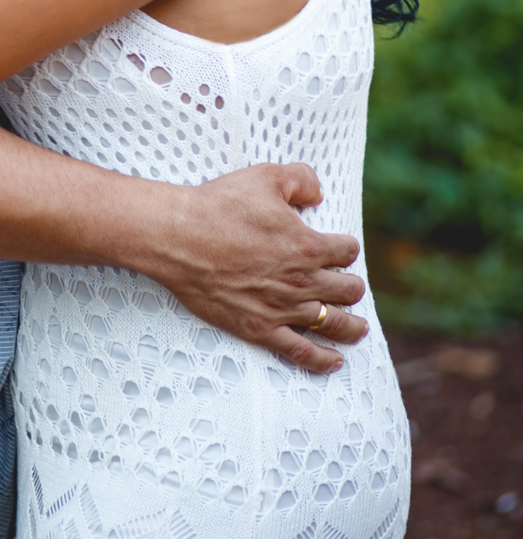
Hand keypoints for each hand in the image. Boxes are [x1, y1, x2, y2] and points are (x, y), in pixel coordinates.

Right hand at [153, 162, 367, 373]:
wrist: (180, 238)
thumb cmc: (219, 206)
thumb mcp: (265, 176)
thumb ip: (300, 179)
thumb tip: (317, 193)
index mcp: (306, 245)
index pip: (346, 251)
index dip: (347, 248)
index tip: (342, 249)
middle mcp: (301, 280)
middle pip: (346, 290)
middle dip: (352, 287)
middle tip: (351, 287)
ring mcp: (282, 308)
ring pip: (332, 323)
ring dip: (351, 327)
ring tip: (358, 329)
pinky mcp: (260, 328)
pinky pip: (300, 351)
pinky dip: (322, 360)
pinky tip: (334, 362)